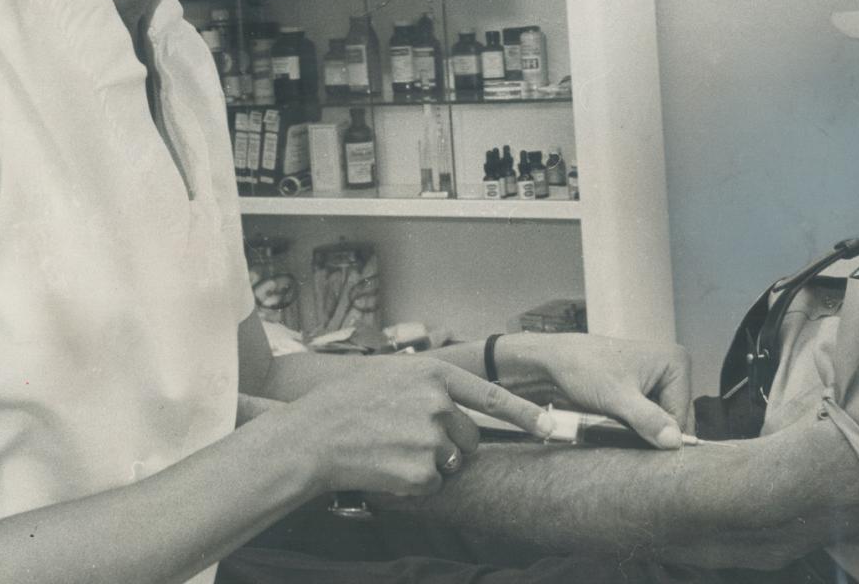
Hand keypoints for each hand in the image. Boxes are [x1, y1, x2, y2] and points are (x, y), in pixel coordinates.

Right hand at [290, 356, 552, 495]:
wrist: (309, 438)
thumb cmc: (342, 405)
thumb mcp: (389, 375)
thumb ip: (427, 385)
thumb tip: (453, 403)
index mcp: (433, 374)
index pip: (490, 395)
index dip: (524, 412)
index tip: (549, 425)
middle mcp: (438, 403)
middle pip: (468, 436)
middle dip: (448, 443)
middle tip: (405, 439)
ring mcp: (431, 438)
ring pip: (451, 462)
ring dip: (429, 464)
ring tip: (389, 450)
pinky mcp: (422, 472)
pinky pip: (432, 484)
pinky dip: (413, 484)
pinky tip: (385, 468)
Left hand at [497, 333, 691, 448]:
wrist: (555, 360)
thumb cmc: (585, 369)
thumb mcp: (618, 398)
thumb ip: (648, 420)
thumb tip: (675, 442)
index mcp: (676, 363)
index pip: (682, 414)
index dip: (665, 435)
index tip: (645, 450)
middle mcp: (672, 368)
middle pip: (675, 418)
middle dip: (657, 435)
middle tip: (633, 446)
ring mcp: (657, 379)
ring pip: (662, 421)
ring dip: (646, 434)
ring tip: (625, 438)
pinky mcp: (643, 389)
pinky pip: (649, 417)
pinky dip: (637, 428)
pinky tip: (622, 431)